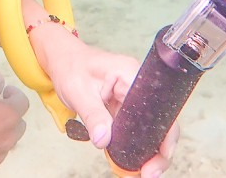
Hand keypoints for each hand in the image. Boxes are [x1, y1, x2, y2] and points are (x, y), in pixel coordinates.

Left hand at [32, 26, 178, 177]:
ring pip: (148, 129)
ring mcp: (132, 98)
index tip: (158, 157)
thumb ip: (92, 115)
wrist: (61, 59)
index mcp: (131, 75)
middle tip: (149, 173)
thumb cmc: (70, 66)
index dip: (164, 135)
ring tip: (140, 173)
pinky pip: (134, 130)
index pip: (159, 107)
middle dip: (158, 150)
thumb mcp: (78, 91)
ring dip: (145, 152)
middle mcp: (137, 86)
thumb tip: (104, 140)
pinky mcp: (124, 108)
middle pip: (159, 121)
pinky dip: (132, 147)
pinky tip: (129, 163)